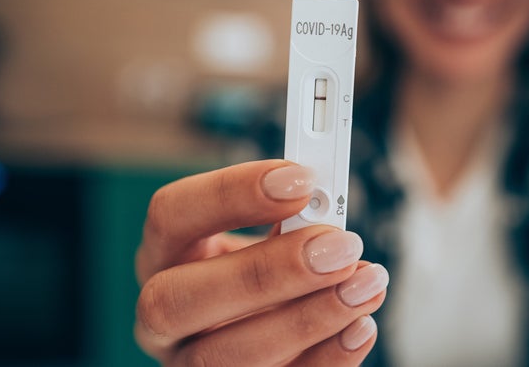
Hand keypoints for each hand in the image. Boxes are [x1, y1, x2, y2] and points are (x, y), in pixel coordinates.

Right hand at [134, 160, 388, 365]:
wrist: (265, 323)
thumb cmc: (265, 269)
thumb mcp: (267, 236)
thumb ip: (289, 221)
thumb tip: (327, 207)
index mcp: (166, 254)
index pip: (170, 215)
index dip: (231, 193)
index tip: (301, 180)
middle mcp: (163, 315)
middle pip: (179, 299)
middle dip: (267, 271)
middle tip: (340, 247)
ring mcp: (189, 362)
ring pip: (221, 357)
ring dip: (307, 319)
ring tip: (365, 285)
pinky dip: (326, 359)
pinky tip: (360, 327)